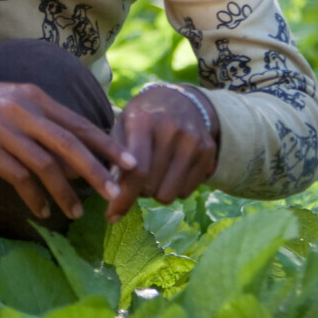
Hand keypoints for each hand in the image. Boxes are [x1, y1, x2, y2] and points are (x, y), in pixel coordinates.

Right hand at [0, 80, 137, 221]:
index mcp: (36, 98)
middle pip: (69, 144)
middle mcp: (24, 111)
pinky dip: (34, 196)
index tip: (131, 163)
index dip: (107, 145)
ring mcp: (4, 130)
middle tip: (115, 193)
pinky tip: (43, 211)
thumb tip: (78, 151)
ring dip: (65, 192)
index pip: (79, 123)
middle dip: (96, 171)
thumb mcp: (17, 102)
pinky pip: (17, 177)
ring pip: (45, 164)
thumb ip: (46, 121)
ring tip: (77, 212)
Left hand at [104, 83, 219, 223]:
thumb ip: (113, 157)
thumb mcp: (122, 127)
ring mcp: (193, 139)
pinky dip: (174, 189)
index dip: (123, 198)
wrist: (179, 100)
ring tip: (154, 175)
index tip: (112, 217)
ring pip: (170, 194)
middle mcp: (171, 128)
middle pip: (151, 187)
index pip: (137, 171)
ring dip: (156, 193)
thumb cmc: (142, 118)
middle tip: (137, 180)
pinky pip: (187, 192)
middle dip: (139, 192)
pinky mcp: (208, 150)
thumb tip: (110, 193)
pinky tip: (170, 172)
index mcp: (143, 121)